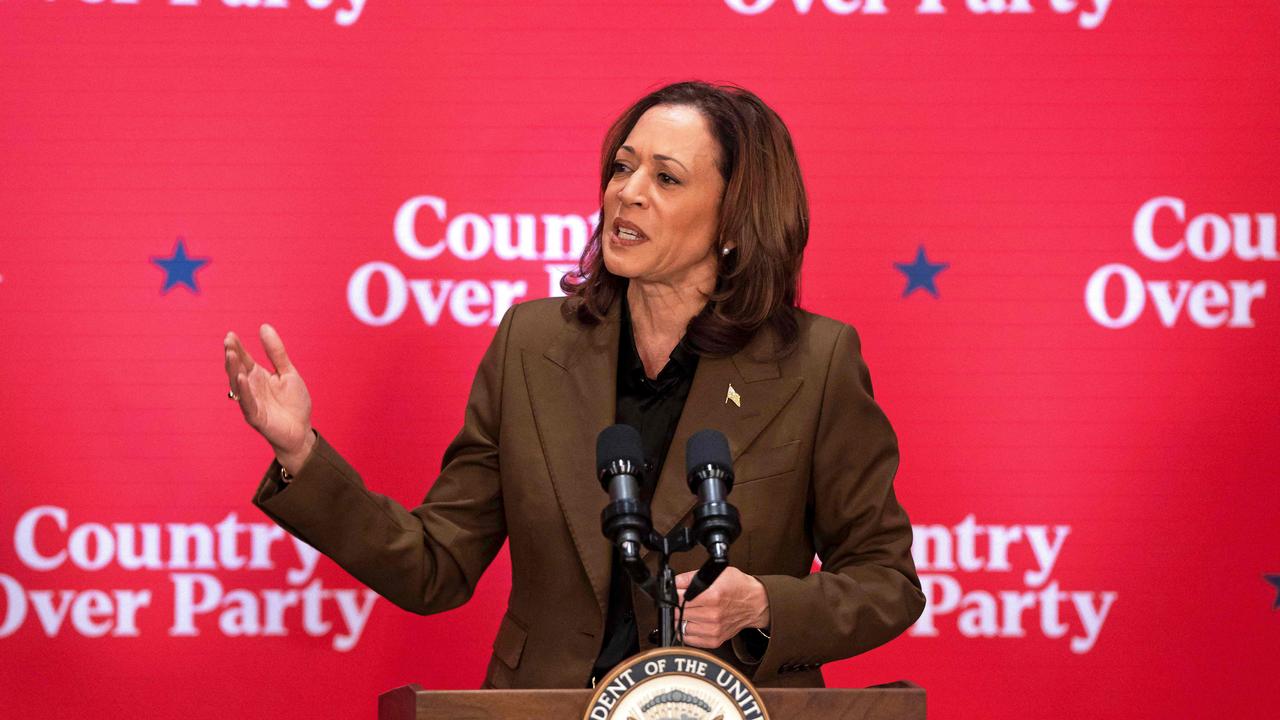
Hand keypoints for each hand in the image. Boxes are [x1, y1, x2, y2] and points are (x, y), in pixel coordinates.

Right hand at [223, 324, 314, 472]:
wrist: (302, 430)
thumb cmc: (293, 402)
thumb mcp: (288, 372)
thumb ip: (276, 352)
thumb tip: (264, 326)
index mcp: (257, 376)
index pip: (244, 359)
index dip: (237, 347)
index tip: (231, 334)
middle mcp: (250, 387)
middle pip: (237, 369)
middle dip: (232, 355)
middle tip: (228, 341)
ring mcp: (251, 402)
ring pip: (238, 384)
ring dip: (234, 370)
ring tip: (231, 354)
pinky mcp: (255, 416)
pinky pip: (247, 402)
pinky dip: (244, 391)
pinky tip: (241, 378)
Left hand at [675, 567, 769, 648]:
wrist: (755, 604)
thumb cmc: (737, 587)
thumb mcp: (716, 574)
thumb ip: (690, 577)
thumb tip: (673, 582)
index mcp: (712, 596)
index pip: (679, 599)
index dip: (673, 595)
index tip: (674, 593)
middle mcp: (712, 615)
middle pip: (678, 613)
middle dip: (675, 606)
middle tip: (680, 602)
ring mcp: (713, 630)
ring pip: (681, 627)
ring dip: (680, 619)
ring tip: (687, 612)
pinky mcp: (714, 640)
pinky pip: (689, 639)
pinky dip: (686, 631)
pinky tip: (691, 623)